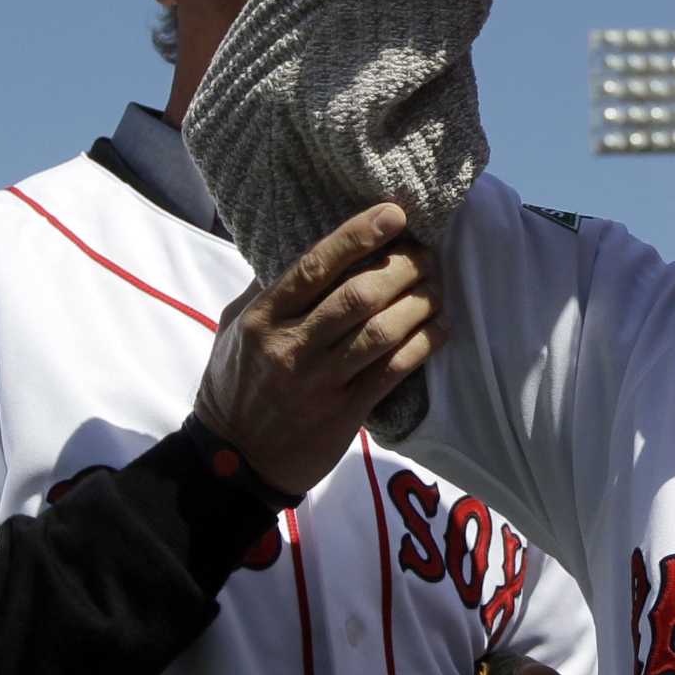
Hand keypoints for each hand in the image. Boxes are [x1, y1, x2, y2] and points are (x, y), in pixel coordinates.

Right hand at [194, 203, 444, 493]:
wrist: (234, 460)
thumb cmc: (235, 384)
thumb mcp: (234, 329)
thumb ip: (263, 288)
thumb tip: (296, 243)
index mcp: (262, 318)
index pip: (314, 267)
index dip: (357, 236)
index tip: (393, 214)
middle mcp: (290, 347)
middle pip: (358, 296)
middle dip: (402, 268)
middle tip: (426, 254)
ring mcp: (319, 383)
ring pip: (380, 333)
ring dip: (418, 304)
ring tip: (438, 286)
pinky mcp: (344, 414)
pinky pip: (392, 373)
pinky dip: (422, 346)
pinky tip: (440, 328)